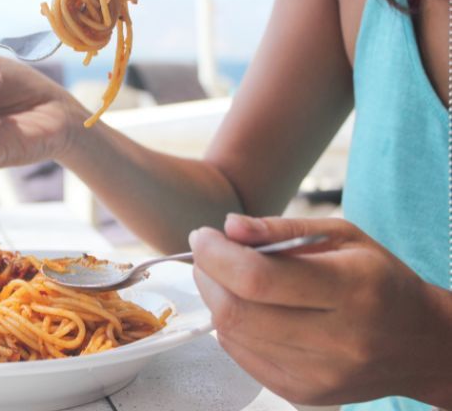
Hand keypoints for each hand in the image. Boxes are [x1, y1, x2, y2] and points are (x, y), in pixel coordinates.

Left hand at [189, 214, 451, 406]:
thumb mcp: (342, 236)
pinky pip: (242, 357)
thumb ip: (282, 228)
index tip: (202, 235)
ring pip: (234, 335)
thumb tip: (229, 227)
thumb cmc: (378, 279)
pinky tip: (244, 307)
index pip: (259, 278)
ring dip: (214, 299)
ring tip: (223, 276)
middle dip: (207, 275)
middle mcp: (337, 340)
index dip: (217, 255)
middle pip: (238, 311)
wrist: (418, 343)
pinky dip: (230, 327)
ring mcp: (319, 375)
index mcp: (351, 290)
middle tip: (207, 253)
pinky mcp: (303, 394)